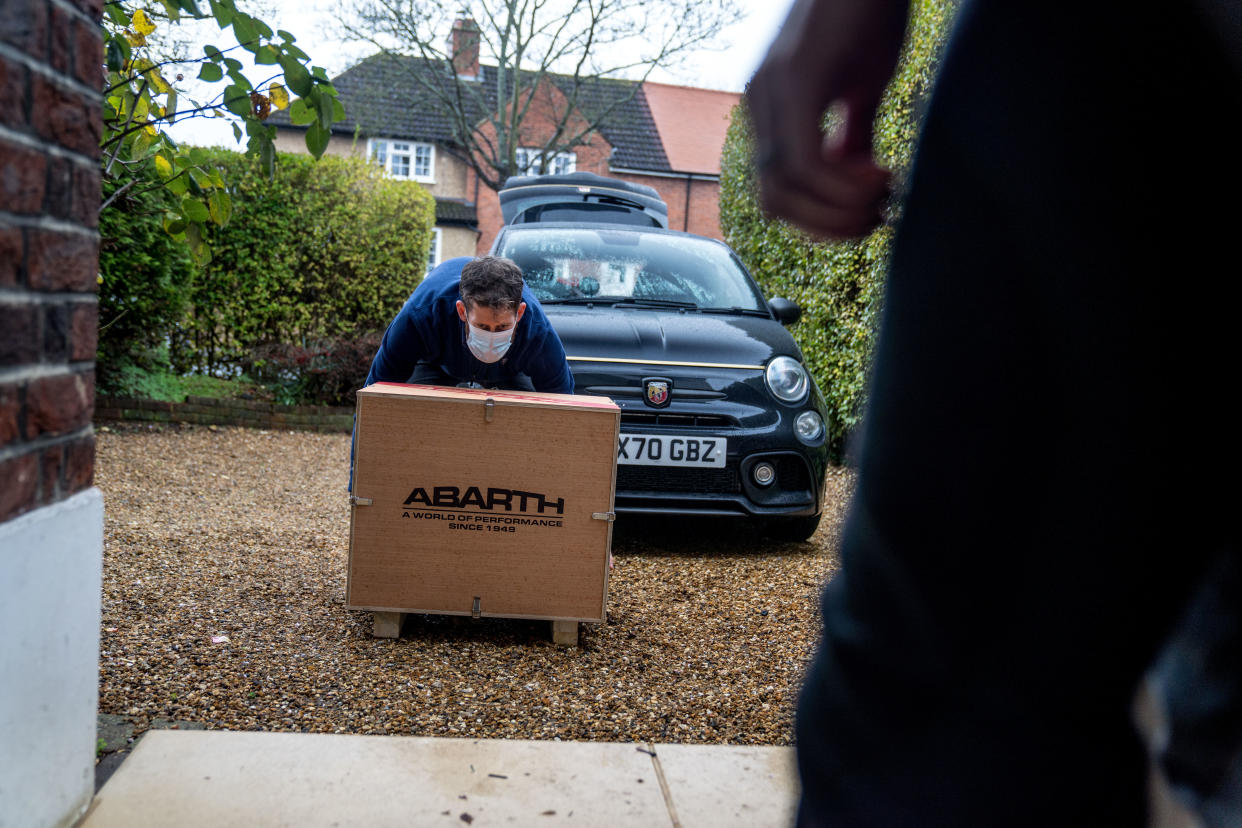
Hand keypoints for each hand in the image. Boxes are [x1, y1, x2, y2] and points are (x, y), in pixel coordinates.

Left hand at [747, 0, 909, 238]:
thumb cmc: (872, 13)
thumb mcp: (863, 87)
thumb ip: (852, 136)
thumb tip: (853, 182)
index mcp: (771, 110)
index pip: (777, 193)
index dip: (819, 219)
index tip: (865, 215)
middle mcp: (761, 104)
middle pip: (774, 202)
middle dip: (827, 225)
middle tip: (875, 218)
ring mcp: (772, 93)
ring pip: (784, 189)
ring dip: (836, 210)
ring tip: (882, 199)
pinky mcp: (795, 81)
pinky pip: (804, 162)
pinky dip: (842, 187)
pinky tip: (879, 178)